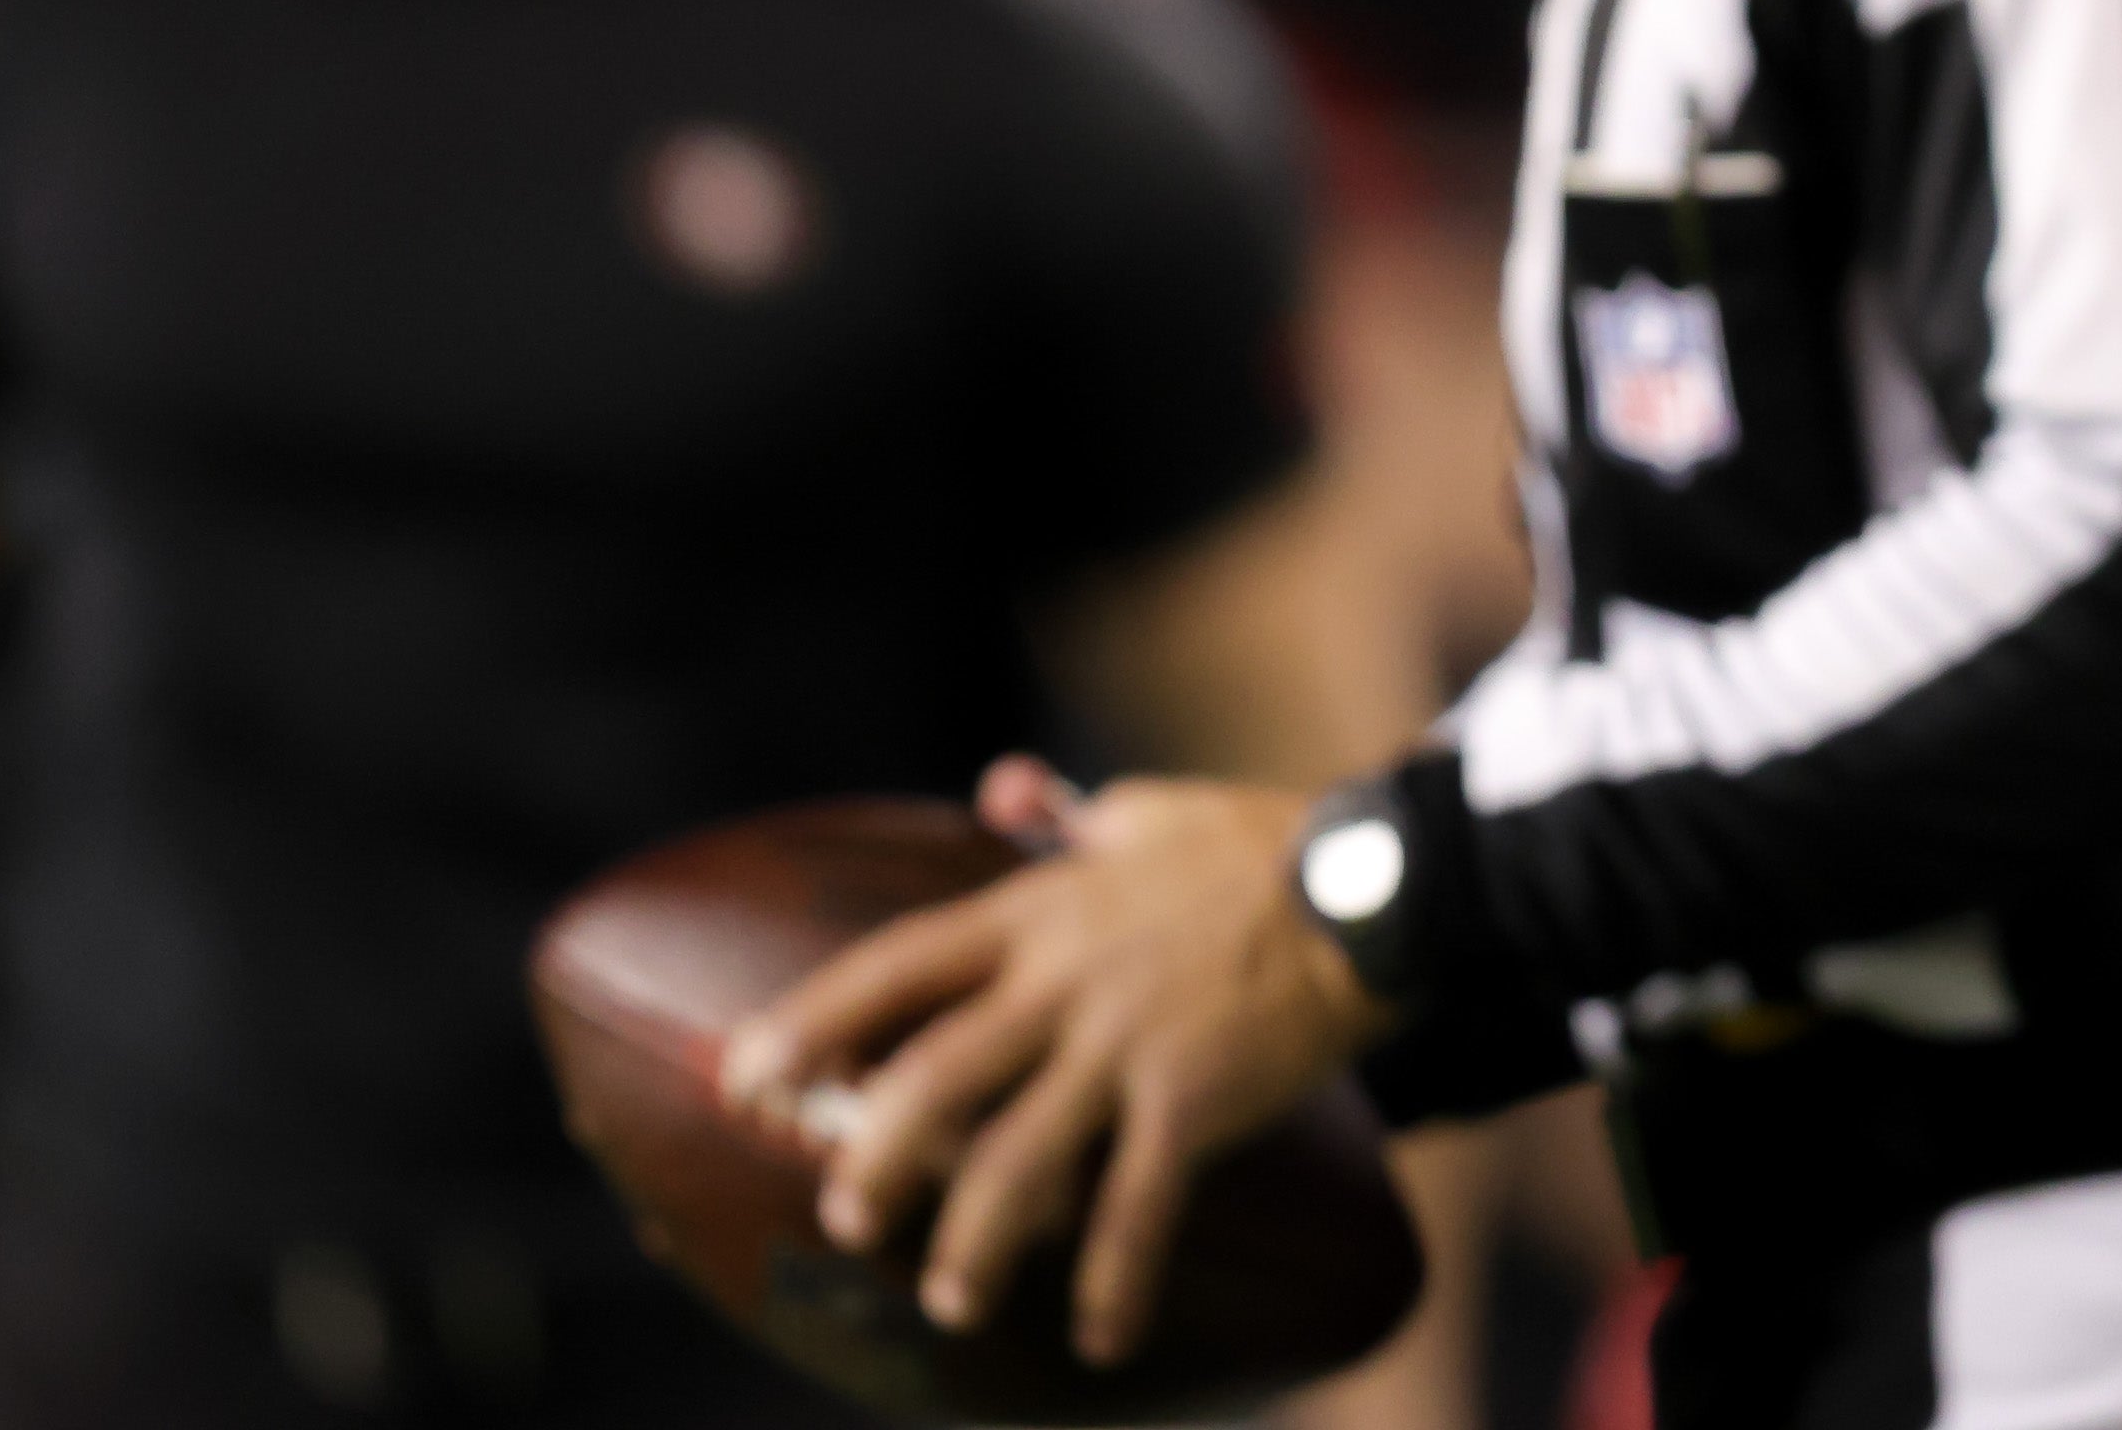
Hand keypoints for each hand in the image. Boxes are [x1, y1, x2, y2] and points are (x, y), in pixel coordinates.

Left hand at [720, 759, 1392, 1365]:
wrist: (1375, 886)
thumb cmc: (1260, 846)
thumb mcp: (1148, 813)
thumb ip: (1065, 817)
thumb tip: (1002, 787)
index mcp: (1041, 913)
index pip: (897, 966)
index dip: (811, 1022)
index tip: (746, 1076)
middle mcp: (1065, 982)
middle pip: (934, 1077)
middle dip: (875, 1155)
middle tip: (846, 1216)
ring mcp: (1126, 1043)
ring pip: (1018, 1156)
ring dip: (975, 1237)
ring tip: (951, 1298)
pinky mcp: (1193, 1095)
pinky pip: (1137, 1203)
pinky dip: (1115, 1275)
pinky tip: (1101, 1335)